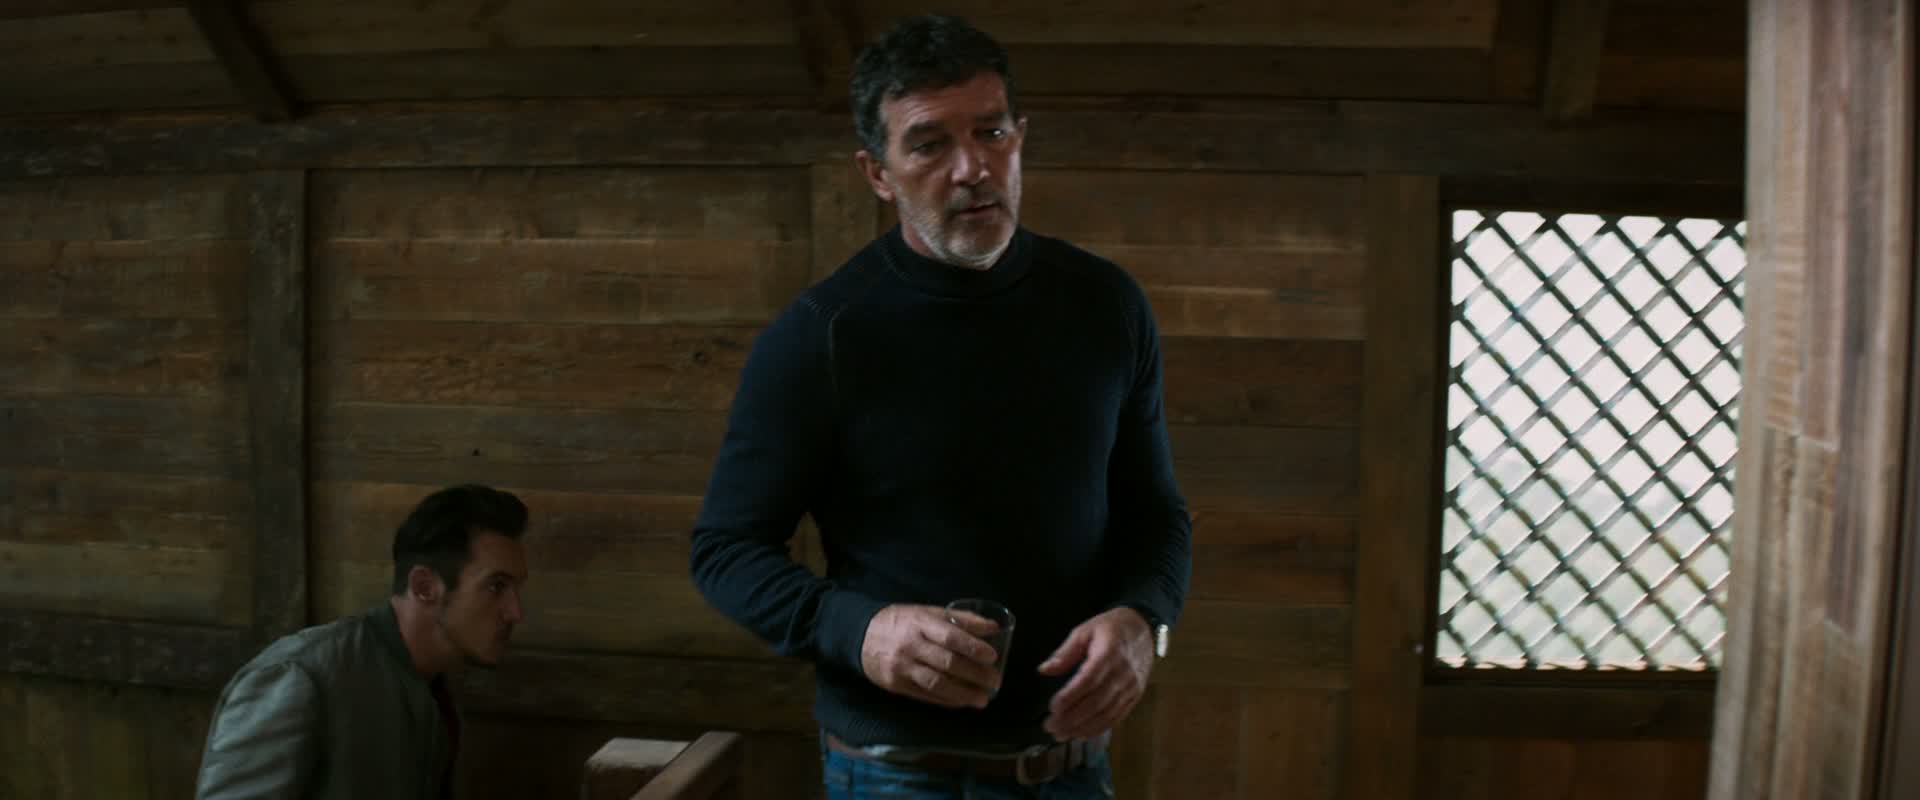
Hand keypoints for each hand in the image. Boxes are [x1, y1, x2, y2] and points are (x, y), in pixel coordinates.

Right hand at [859, 604, 1002, 708]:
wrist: (860, 635)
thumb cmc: (901, 622)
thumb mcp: (927, 612)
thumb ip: (959, 619)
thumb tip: (993, 626)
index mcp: (920, 622)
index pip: (950, 636)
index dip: (973, 647)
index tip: (993, 656)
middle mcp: (911, 645)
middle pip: (947, 662)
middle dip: (975, 674)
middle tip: (995, 681)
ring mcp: (902, 667)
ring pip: (937, 683)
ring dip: (963, 693)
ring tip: (983, 699)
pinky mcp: (896, 684)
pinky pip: (925, 695)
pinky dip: (946, 700)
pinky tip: (961, 702)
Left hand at [1038, 607, 1153, 740]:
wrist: (1143, 628)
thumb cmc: (1111, 628)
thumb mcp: (1085, 631)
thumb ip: (1065, 652)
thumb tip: (1044, 670)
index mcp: (1109, 653)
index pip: (1088, 680)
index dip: (1071, 696)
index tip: (1053, 707)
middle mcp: (1122, 673)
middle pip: (1096, 702)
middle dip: (1072, 718)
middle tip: (1050, 726)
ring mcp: (1131, 687)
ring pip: (1106, 714)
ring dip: (1082, 727)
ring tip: (1061, 734)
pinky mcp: (1135, 696)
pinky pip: (1117, 717)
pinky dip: (1098, 728)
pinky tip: (1081, 733)